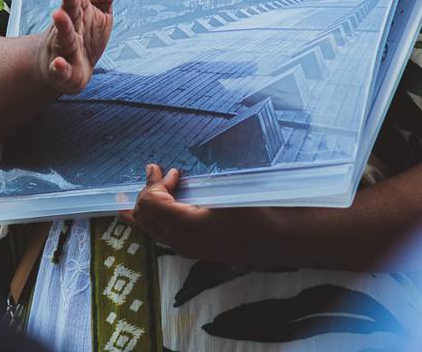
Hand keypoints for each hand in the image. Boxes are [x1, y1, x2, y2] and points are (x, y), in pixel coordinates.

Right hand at [36, 0, 121, 95]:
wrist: (65, 69)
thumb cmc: (85, 32)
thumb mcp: (100, 8)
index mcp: (79, 9)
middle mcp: (69, 25)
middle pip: (70, 10)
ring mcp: (64, 47)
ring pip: (63, 36)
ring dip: (61, 26)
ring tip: (58, 15)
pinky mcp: (64, 71)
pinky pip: (60, 69)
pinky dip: (58, 67)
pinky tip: (58, 63)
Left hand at [120, 164, 284, 265]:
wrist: (278, 240)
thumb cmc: (256, 211)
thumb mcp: (226, 192)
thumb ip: (198, 184)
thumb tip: (174, 173)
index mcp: (186, 225)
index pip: (149, 203)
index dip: (154, 183)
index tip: (172, 171)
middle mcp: (181, 241)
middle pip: (143, 217)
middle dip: (146, 192)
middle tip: (158, 172)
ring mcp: (186, 249)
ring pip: (151, 228)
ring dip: (149, 205)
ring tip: (157, 185)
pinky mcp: (194, 250)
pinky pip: (163, 234)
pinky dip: (158, 216)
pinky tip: (169, 203)